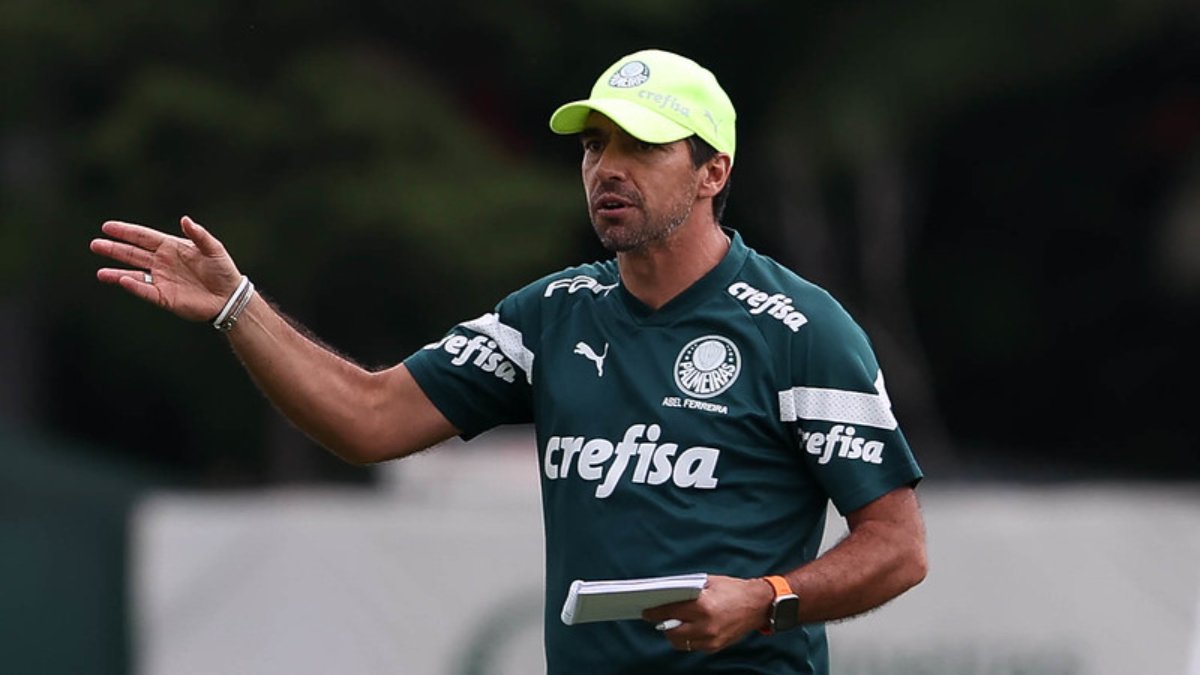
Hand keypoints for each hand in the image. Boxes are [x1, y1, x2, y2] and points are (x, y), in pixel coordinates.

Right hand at [91, 216, 242, 321]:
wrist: (229, 296)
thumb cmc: (223, 270)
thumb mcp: (213, 249)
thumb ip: (199, 234)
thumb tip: (184, 219)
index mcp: (171, 247)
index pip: (143, 237)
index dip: (126, 232)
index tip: (108, 227)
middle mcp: (162, 263)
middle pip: (133, 254)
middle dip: (114, 249)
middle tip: (95, 244)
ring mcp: (161, 280)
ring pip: (134, 274)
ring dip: (116, 272)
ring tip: (100, 272)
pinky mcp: (164, 297)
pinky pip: (145, 291)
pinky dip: (133, 286)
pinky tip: (121, 281)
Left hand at [642, 575, 771, 653]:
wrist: (757, 605)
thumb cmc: (732, 590)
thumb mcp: (708, 583)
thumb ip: (688, 591)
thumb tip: (667, 596)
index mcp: (703, 606)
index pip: (670, 612)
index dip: (655, 612)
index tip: (645, 612)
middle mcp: (706, 625)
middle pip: (672, 631)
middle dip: (662, 624)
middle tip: (656, 618)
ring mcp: (711, 639)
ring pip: (680, 642)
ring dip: (673, 633)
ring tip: (671, 624)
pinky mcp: (715, 646)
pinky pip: (693, 646)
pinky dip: (687, 638)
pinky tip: (686, 628)